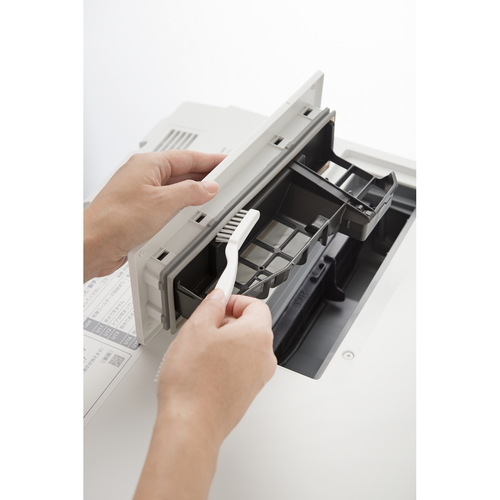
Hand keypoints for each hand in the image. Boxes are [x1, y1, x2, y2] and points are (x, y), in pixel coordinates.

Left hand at [84, 150, 224, 281]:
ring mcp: (140, 193)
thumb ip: (190, 193)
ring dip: (191, 193)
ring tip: (209, 196)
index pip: (187, 157)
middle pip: (181, 171)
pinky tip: (187, 212)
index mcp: (147, 164)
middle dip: (203, 176)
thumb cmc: (114, 220)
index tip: (225, 161)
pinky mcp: (138, 210)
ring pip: (174, 188)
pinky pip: (166, 203)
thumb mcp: (163, 203)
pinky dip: (180, 206)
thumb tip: (207, 187)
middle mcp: (142, 176)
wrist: (93, 244)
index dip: (210, 159)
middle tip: (223, 179)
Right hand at [133, 291, 276, 499]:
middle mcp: (264, 357)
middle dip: (228, 322)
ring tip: (198, 351)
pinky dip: (224, 363)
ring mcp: (258, 377)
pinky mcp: (247, 393)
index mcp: (258, 335)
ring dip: (224, 343)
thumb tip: (218, 297)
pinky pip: (239, 368)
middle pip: (251, 327)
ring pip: (244, 348)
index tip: (220, 302)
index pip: (256, 305)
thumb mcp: (195, 328)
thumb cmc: (194, 383)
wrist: (191, 425)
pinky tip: (201, 369)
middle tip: (204, 326)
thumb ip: (211, 305)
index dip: (235, 300)